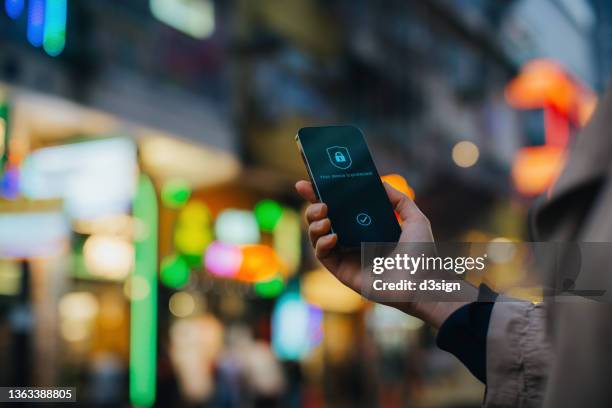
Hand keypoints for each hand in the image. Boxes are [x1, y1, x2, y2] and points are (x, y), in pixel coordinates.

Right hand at [295, 180, 474, 327]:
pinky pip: (323, 255)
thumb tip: (378, 182)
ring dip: (314, 224)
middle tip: (320, 201)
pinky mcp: (342, 271)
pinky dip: (322, 244)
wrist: (422, 283)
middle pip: (321, 220)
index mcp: (365, 226)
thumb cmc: (421, 255)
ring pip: (317, 236)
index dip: (321, 195)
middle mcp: (352, 240)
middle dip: (313, 207)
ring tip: (325, 217)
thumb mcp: (414, 218)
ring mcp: (345, 256)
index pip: (338, 207)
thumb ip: (398, 199)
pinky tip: (332, 236)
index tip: (307, 183)